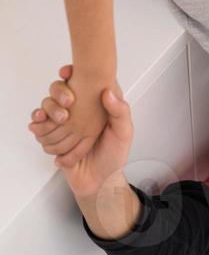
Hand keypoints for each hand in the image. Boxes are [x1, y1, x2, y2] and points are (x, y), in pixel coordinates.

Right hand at [28, 65, 133, 196]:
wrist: (98, 181)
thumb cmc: (114, 156)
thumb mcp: (124, 133)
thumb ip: (120, 112)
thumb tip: (108, 92)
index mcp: (97, 104)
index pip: (83, 80)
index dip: (73, 73)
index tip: (67, 73)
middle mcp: (79, 109)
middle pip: (59, 89)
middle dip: (58, 92)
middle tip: (67, 102)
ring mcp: (64, 121)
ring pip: (47, 105)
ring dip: (47, 108)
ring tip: (52, 118)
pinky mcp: (53, 134)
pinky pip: (40, 125)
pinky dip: (37, 124)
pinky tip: (38, 126)